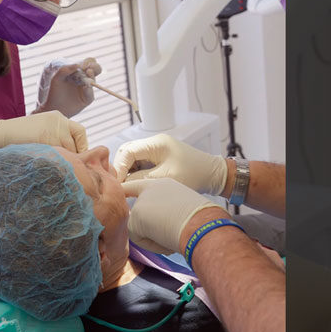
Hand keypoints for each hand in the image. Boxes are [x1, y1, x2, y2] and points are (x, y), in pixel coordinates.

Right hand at [0, 110, 87, 161]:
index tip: (78, 157)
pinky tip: (47, 166)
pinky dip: (56, 163)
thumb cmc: (19, 138)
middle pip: (77, 143)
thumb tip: (75, 155)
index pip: (80, 132)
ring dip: (65, 161)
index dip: (81, 146)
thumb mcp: (42, 131)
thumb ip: (57, 137)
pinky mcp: (45, 139)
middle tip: (69, 167)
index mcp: (58, 117)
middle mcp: (58, 121)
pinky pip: (58, 155)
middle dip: (74, 156)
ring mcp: (52, 129)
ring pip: (69, 151)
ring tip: (56, 168)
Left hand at [35, 58, 101, 117]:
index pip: (88, 62)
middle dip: (95, 67)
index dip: (88, 62)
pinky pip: (90, 94)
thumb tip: (77, 64)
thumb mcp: (56, 79)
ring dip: (91, 77)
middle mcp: (84, 78)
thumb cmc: (54, 91)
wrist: (54, 107)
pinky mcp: (87, 99)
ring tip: (87, 74)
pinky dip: (88, 90)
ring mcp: (86, 88)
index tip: (82, 66)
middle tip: (88, 69)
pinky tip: (85, 87)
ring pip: (94, 81)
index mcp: (77, 71)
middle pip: (96, 69)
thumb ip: (64, 70)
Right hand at [113, 134, 228, 194]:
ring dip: (127, 172)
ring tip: (124, 188)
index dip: (119, 167)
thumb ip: (141, 179)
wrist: (214, 175)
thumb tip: (122, 184)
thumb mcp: (165, 179)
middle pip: (127, 152)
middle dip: (120, 169)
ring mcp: (156, 150)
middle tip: (117, 186)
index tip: (116, 183)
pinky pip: (140, 164)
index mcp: (156, 143)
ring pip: (132, 159)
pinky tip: (134, 185)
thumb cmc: (194, 176)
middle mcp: (154, 143)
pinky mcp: (158, 159)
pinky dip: (135, 174)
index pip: (128, 151)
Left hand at [122, 178, 224, 253]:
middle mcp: (149, 188)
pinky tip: (165, 239)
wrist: (201, 223)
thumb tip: (151, 226)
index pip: (138, 185)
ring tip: (171, 235)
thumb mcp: (182, 208)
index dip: (128, 191)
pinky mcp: (136, 216)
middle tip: (165, 234)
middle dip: (146, 227)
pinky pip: (138, 238)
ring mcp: (140, 201)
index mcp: (162, 184)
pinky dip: (151, 244)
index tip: (119, 194)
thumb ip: (163, 210)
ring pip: (138, 227)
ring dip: (152, 237)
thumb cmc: (200, 219)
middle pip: (136, 212)